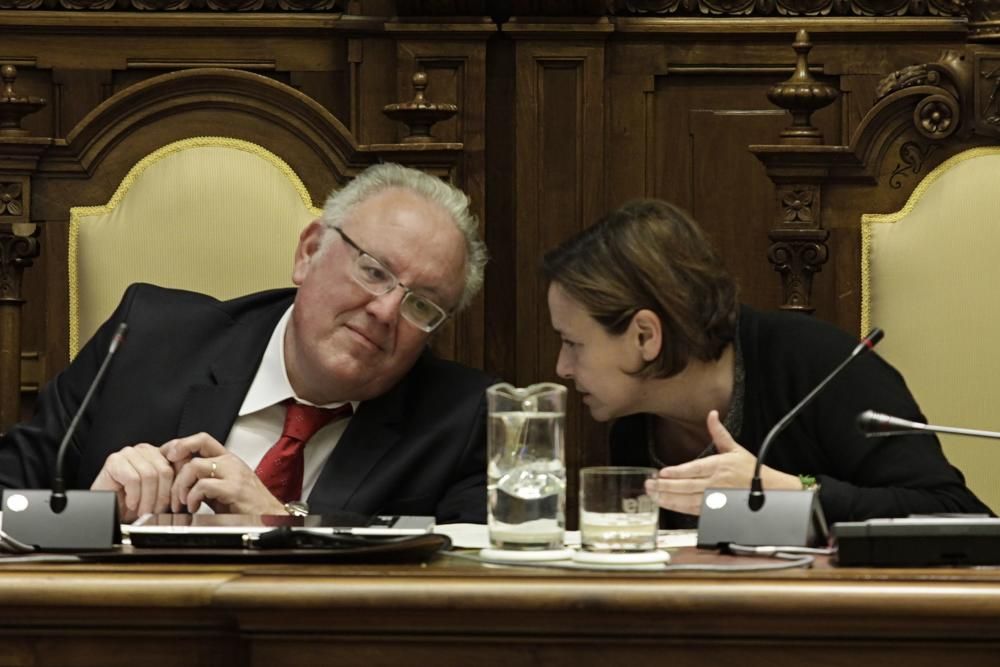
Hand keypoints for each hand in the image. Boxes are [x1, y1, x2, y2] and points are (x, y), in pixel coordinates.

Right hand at [90, 443, 174, 522]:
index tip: (176, 504)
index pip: (179, 462)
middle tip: (156, 511)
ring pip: (149, 475)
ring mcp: (128, 453)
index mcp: (159, 454)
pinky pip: (133, 479)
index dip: (178, 486)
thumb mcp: (159, 493)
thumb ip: (174, 484)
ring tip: (143, 511)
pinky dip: (134, 496)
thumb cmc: (133, 503)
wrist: (108, 510)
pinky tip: (131, 504)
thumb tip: (189, 487)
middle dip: (162, 497)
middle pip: (165, 471)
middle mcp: (145, 450)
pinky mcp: (114, 461)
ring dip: (147, 499)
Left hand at [160, 432, 284, 514]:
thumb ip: (202, 481)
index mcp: (227, 459)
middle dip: (174, 462)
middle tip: (167, 481)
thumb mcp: (220, 490)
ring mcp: (233, 474)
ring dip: (180, 485)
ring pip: (194, 466)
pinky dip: (192, 498)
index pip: (201, 439)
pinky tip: (194, 507)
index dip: (180, 444)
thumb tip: (177, 481)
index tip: (166, 455)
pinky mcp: (234, 489)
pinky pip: (203, 486)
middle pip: (196, 446)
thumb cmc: (247, 507)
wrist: (270, 518)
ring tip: (181, 501)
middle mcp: (230, 462)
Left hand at [645, 410, 798, 515]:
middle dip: (666, 486)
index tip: (662, 473)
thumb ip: (718, 433)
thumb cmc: (752, 471)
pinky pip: (694, 511)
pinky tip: (667, 504)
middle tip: (649, 484)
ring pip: (688, 501)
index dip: (677, 472)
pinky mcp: (716, 511)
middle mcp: (717, 483)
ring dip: (668, 499)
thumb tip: (711, 415)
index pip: (694, 469)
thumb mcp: (735, 449)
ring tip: (653, 495)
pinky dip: (679, 508)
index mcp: (720, 466)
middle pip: (687, 486)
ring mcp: (716, 499)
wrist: (771, 492)